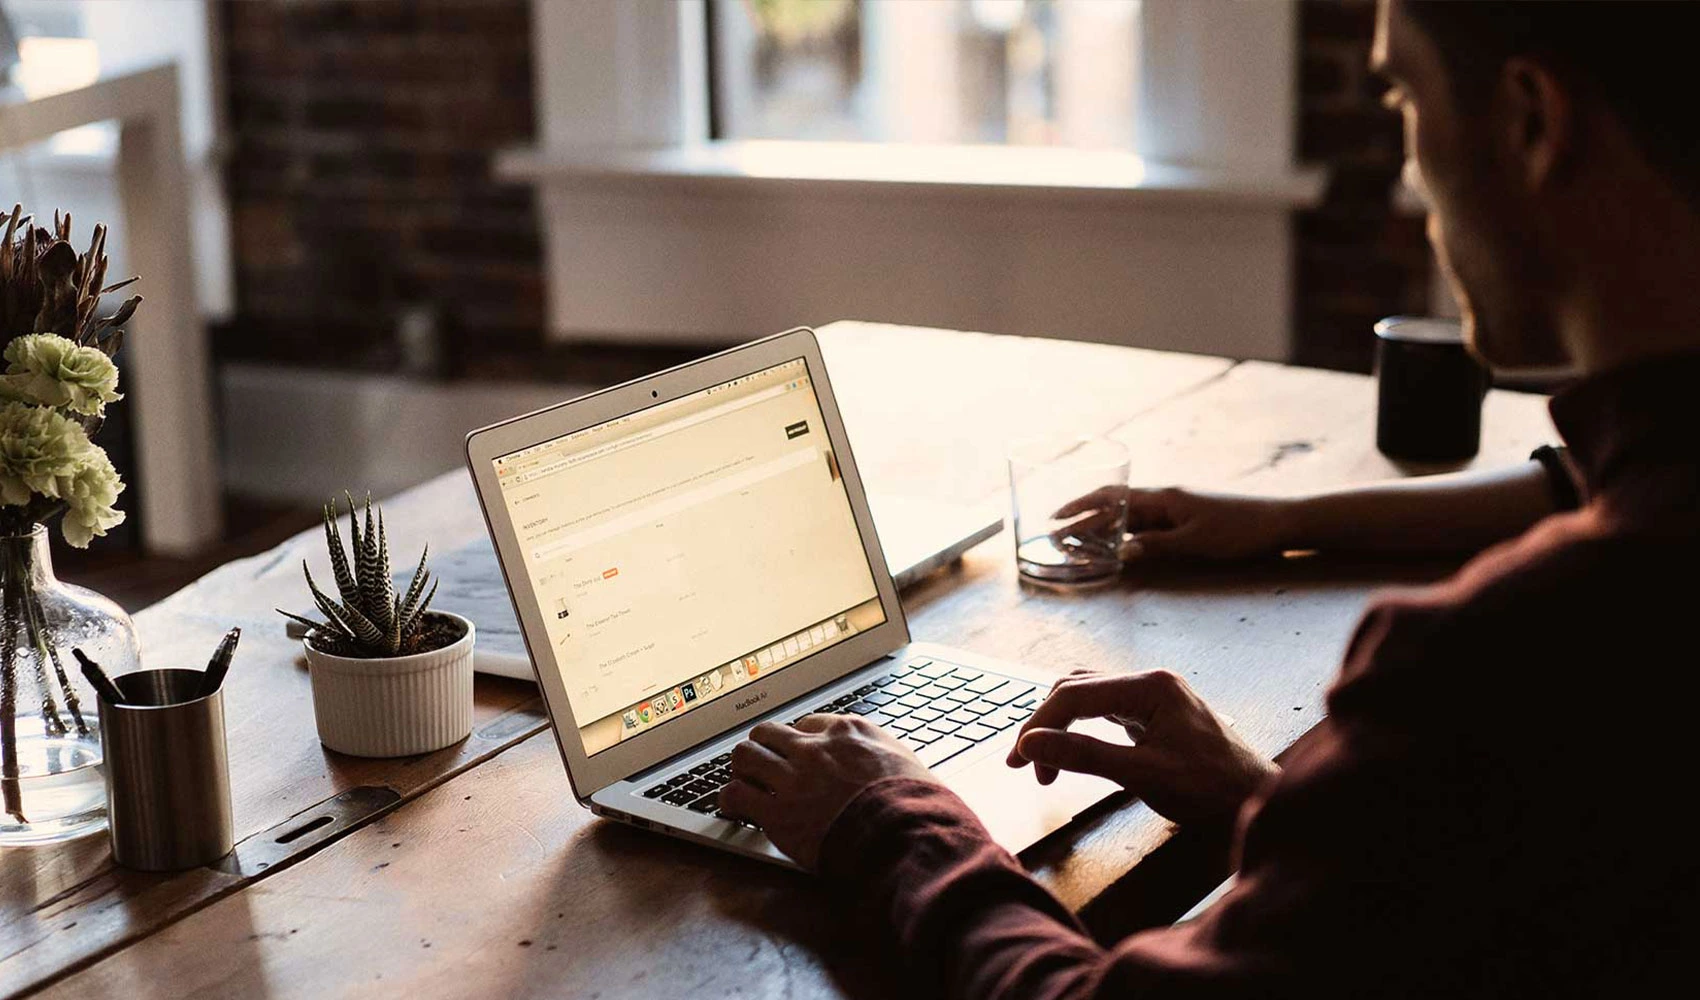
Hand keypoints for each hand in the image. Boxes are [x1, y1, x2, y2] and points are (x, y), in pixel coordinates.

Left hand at [720, 714, 940, 869]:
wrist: (904, 834)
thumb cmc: (914, 804)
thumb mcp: (905, 761)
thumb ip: (882, 754)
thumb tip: (883, 761)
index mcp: (847, 732)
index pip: (808, 723)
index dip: (800, 740)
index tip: (799, 753)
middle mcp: (814, 748)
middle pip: (769, 732)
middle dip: (764, 747)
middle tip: (764, 763)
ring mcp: (793, 778)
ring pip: (746, 756)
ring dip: (743, 768)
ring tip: (743, 780)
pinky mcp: (777, 812)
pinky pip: (737, 794)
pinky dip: (731, 799)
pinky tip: (733, 806)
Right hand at [1007, 670, 1277, 826]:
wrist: (1259, 801)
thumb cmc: (1212, 789)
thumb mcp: (1142, 775)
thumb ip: (1084, 755)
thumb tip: (1031, 745)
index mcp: (1150, 686)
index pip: (1074, 695)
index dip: (1039, 726)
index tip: (1019, 761)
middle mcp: (1151, 682)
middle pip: (1076, 689)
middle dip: (1045, 725)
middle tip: (1025, 766)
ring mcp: (1154, 697)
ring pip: (1089, 697)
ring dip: (1061, 726)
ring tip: (1045, 763)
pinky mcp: (1156, 715)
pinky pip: (1106, 710)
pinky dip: (1081, 729)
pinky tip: (1074, 750)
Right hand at [1053, 487, 1295, 561]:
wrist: (1278, 523)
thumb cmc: (1239, 531)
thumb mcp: (1195, 542)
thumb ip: (1157, 545)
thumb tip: (1122, 551)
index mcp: (1164, 498)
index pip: (1112, 498)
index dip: (1081, 507)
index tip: (1055, 518)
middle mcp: (1165, 499)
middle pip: (1115, 505)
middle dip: (1083, 517)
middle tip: (1056, 533)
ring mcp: (1174, 508)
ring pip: (1128, 515)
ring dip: (1102, 526)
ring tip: (1077, 541)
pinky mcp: (1185, 519)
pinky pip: (1145, 524)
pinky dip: (1125, 533)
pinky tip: (1115, 545)